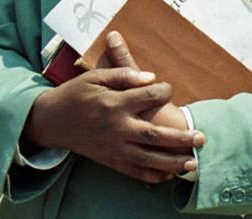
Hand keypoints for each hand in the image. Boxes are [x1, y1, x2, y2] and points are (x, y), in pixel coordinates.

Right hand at [23, 66, 202, 183]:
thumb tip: (151, 77)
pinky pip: (131, 171)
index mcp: (114, 104)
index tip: (170, 89)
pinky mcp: (107, 159)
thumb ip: (124, 75)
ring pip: (146, 158)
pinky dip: (150, 176)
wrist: (49, 120)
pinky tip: (167, 176)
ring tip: (192, 163)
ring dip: (171, 162)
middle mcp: (115, 128)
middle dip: (179, 138)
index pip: (149, 97)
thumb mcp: (95, 76)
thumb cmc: (76, 94)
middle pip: (153, 134)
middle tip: (201, 138)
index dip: (165, 90)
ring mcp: (112, 146)